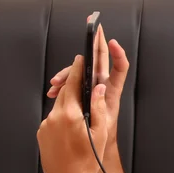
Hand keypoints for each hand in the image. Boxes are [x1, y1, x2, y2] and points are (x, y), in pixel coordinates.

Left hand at [38, 55, 107, 172]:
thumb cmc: (87, 161)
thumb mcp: (100, 133)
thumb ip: (99, 108)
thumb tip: (98, 89)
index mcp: (71, 115)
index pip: (73, 85)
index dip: (77, 70)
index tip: (81, 59)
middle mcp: (55, 117)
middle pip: (65, 94)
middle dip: (74, 87)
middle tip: (84, 83)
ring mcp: (46, 126)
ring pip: (60, 108)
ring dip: (70, 107)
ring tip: (83, 119)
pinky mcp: (42, 134)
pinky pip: (54, 120)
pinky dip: (63, 120)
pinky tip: (73, 133)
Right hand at [47, 23, 128, 147]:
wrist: (94, 143)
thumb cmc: (101, 135)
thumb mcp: (102, 123)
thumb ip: (100, 106)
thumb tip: (98, 88)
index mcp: (112, 92)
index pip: (120, 69)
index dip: (118, 54)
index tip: (112, 42)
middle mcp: (103, 85)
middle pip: (100, 60)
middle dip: (96, 42)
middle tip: (93, 28)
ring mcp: (92, 86)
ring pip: (80, 70)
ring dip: (67, 72)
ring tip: (55, 84)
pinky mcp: (82, 90)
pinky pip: (72, 80)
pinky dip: (62, 82)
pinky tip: (53, 90)